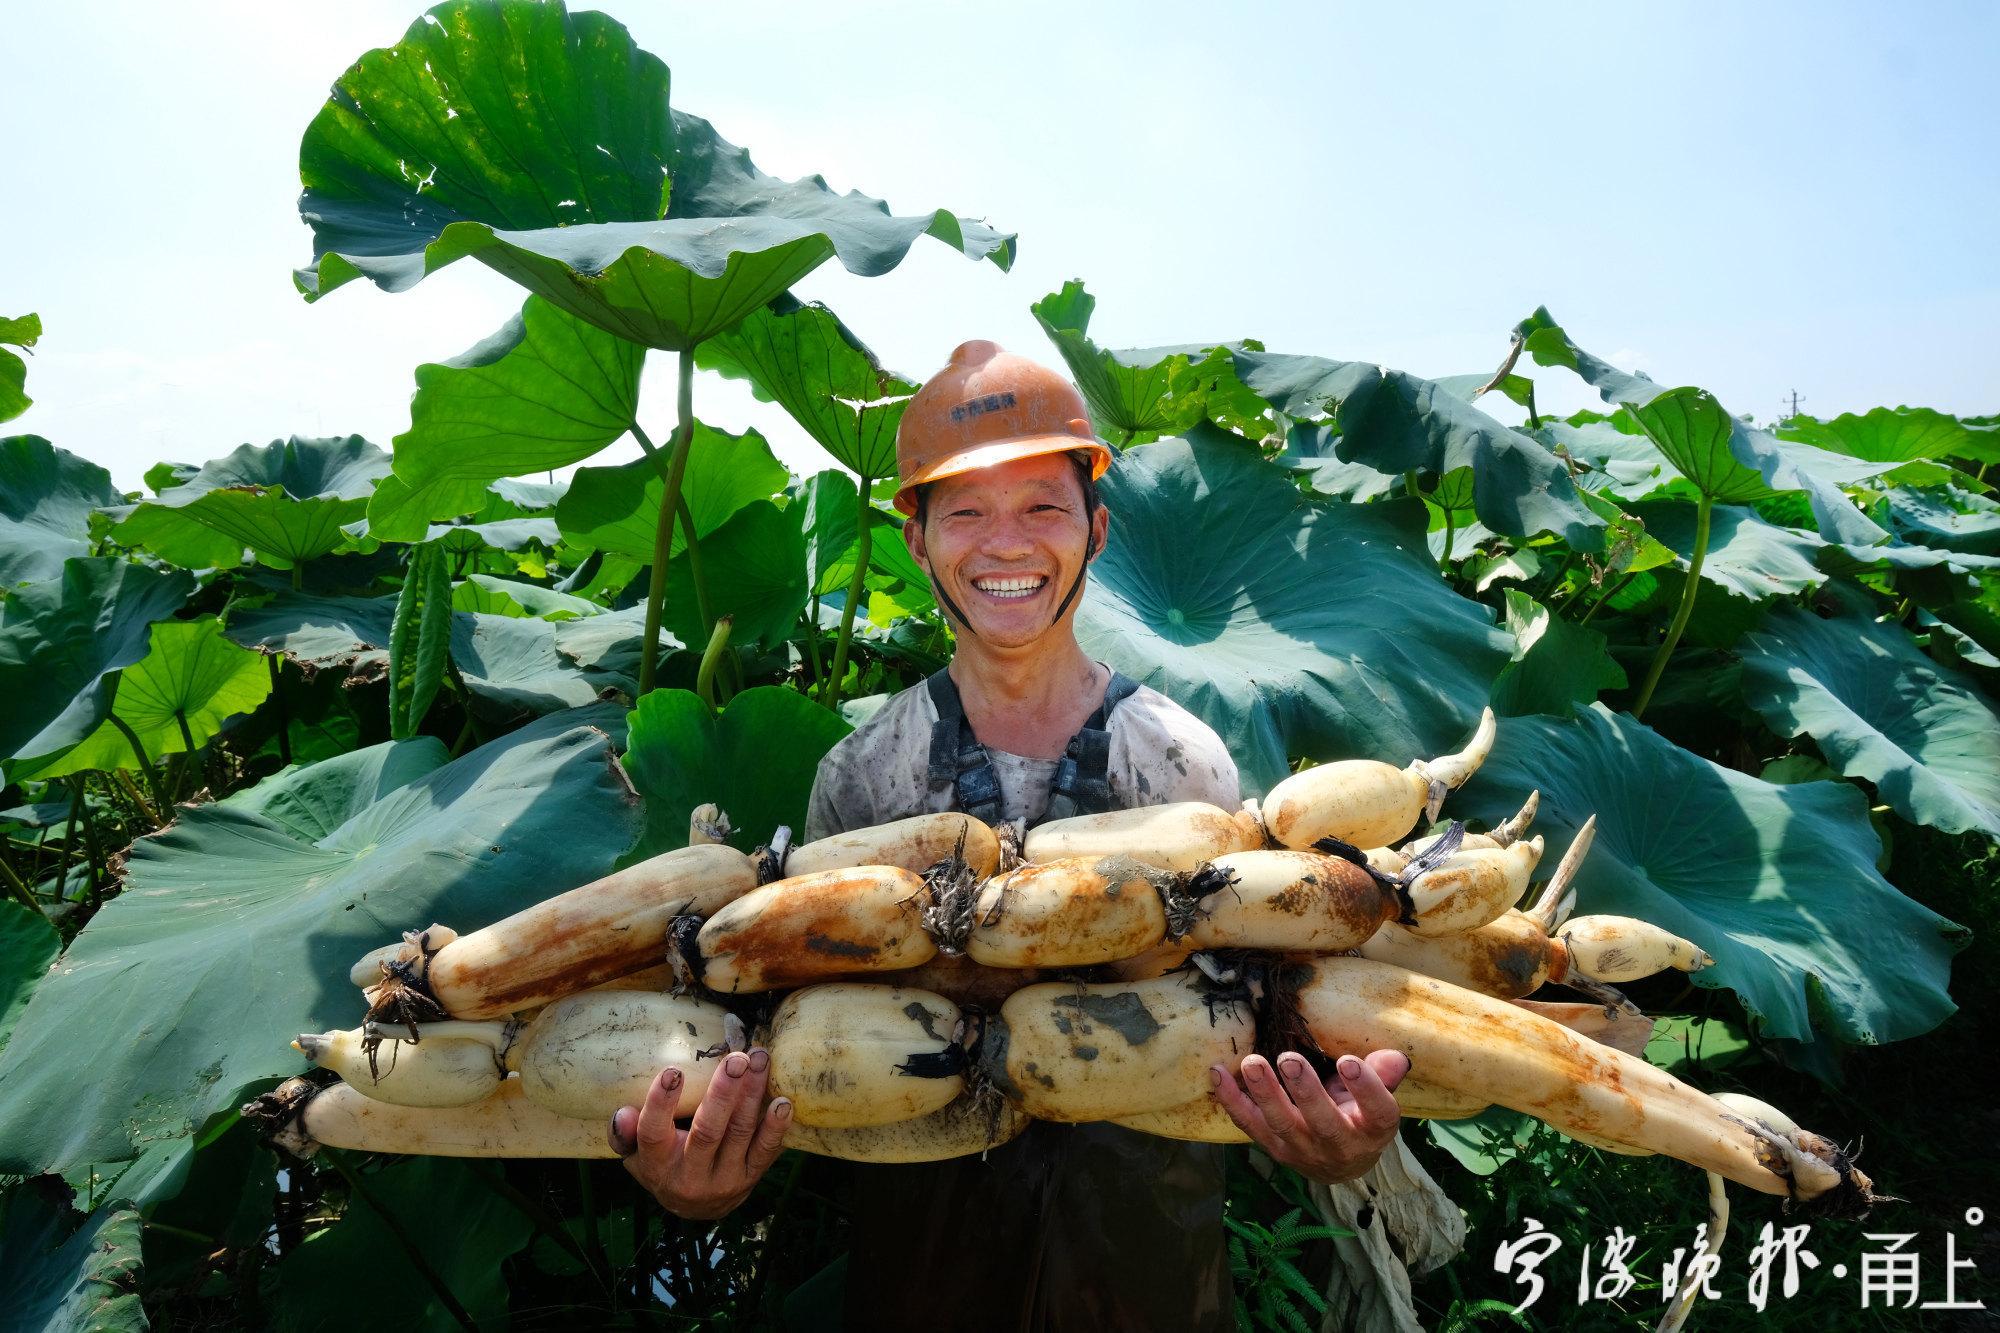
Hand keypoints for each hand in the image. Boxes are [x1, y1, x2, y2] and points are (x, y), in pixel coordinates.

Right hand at [608, 1048, 791, 1219]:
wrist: (696, 1208)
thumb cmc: (663, 1165)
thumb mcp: (636, 1154)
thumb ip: (626, 1133)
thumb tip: (623, 1113)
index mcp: (657, 1165)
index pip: (653, 1134)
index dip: (661, 1104)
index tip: (673, 1071)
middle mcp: (691, 1176)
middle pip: (707, 1133)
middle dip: (723, 1093)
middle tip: (736, 1059)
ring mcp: (724, 1179)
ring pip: (739, 1133)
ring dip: (752, 1095)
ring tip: (759, 1060)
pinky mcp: (750, 1178)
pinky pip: (766, 1151)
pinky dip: (775, 1127)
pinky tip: (783, 1102)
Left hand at [1210, 1050, 1409, 1184]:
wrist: (1341, 1164)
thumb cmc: (1360, 1117)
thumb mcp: (1378, 1098)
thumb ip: (1383, 1075)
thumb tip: (1393, 1056)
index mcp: (1372, 1130)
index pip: (1377, 1113)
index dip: (1365, 1089)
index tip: (1349, 1061)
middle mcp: (1338, 1145)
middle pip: (1323, 1122)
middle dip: (1305, 1091)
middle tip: (1289, 1060)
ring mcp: (1302, 1150)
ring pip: (1282, 1125)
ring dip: (1265, 1094)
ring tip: (1253, 1063)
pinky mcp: (1273, 1147)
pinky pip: (1249, 1124)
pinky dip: (1231, 1101)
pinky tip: (1218, 1074)